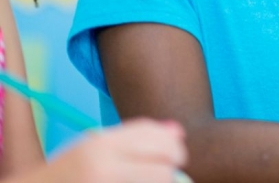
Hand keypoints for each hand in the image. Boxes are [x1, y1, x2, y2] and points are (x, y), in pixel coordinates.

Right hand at [27, 119, 186, 182]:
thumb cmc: (68, 174)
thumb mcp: (95, 149)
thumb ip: (135, 139)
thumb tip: (178, 131)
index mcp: (100, 143)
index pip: (151, 133)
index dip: (171, 142)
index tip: (176, 152)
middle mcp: (103, 164)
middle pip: (163, 159)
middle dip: (173, 165)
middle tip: (169, 171)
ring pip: (160, 178)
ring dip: (163, 180)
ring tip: (155, 181)